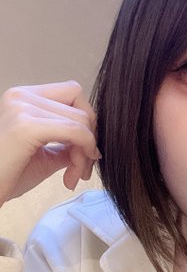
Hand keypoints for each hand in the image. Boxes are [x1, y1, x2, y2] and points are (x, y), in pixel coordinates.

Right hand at [0, 81, 99, 206]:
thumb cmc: (7, 178)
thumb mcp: (44, 156)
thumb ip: (68, 145)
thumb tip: (93, 145)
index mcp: (23, 97)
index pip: (73, 93)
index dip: (86, 122)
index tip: (85, 152)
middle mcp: (21, 96)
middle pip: (81, 106)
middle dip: (91, 140)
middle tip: (82, 170)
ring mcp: (22, 107)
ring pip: (82, 120)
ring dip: (86, 153)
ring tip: (73, 176)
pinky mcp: (26, 126)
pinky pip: (75, 131)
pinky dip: (84, 151)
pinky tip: (74, 173)